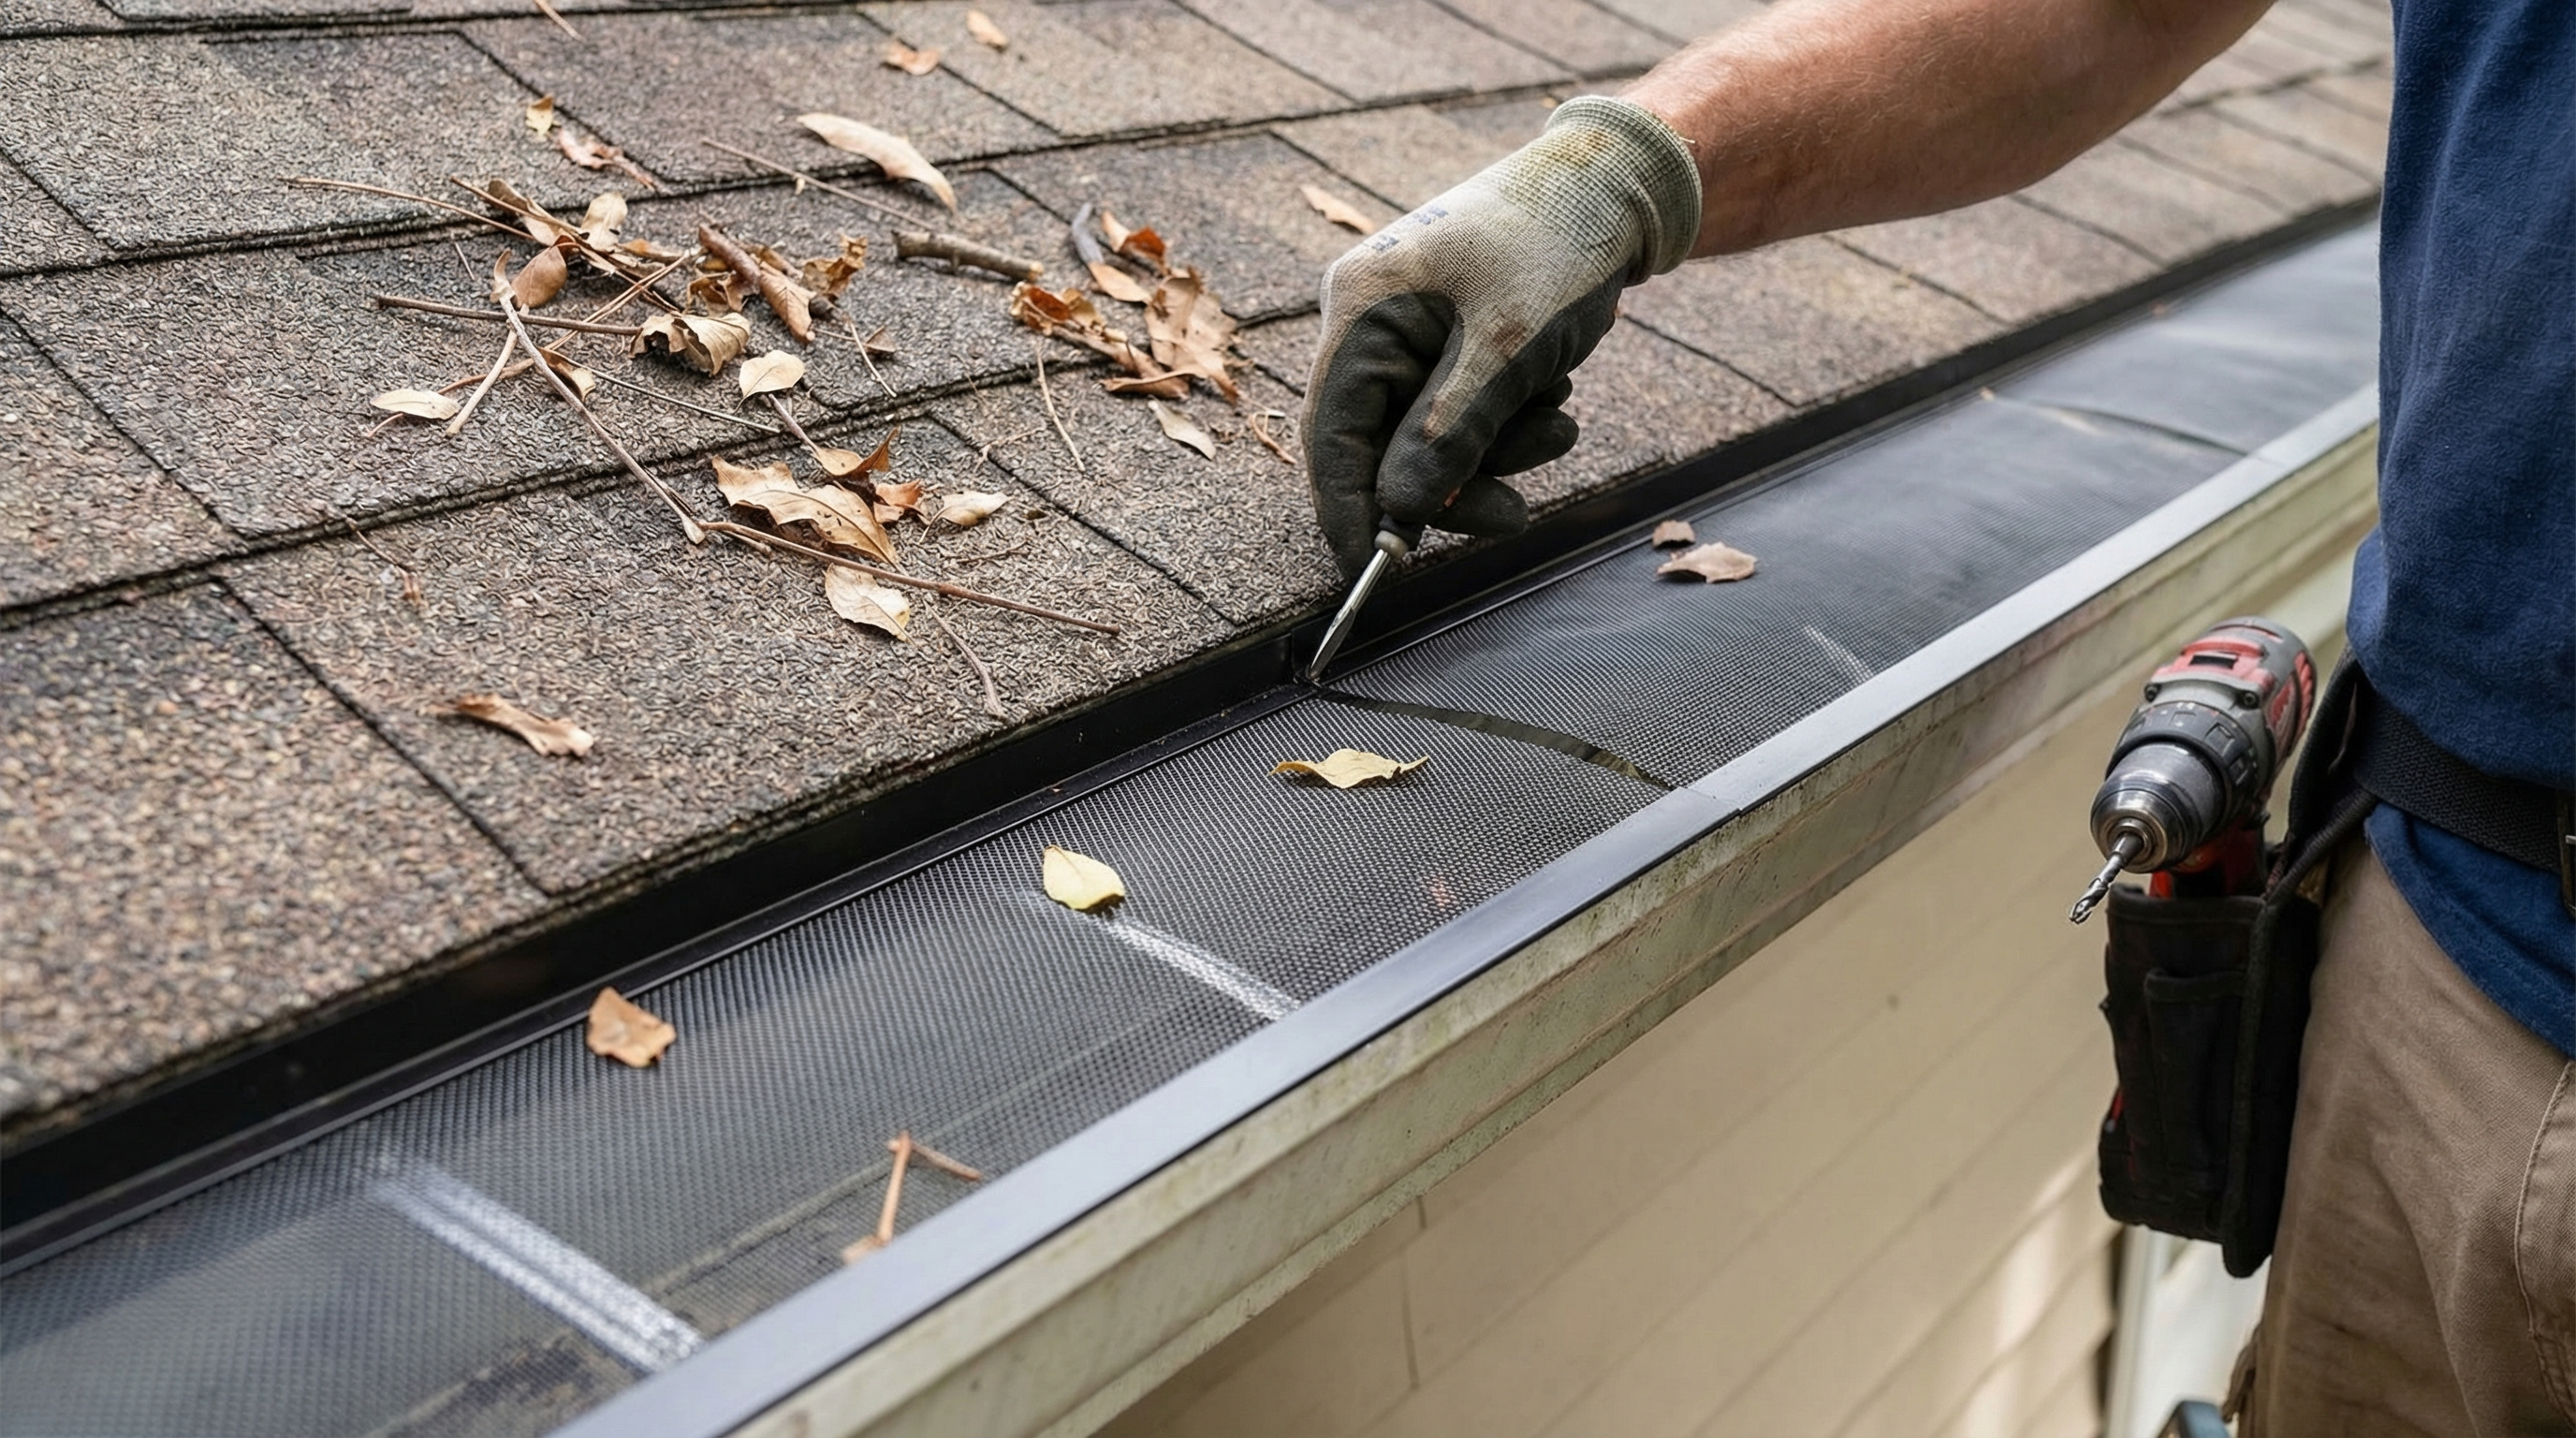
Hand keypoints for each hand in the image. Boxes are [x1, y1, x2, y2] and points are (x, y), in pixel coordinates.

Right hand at [1301, 96, 1701, 577]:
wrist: (1618, 185)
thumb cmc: (1559, 244)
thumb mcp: (1508, 349)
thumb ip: (1449, 434)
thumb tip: (1397, 514)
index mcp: (1362, 309)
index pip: (1332, 434)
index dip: (1348, 511)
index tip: (1369, 576)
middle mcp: (1372, 323)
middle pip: (1383, 445)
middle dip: (1451, 484)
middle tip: (1516, 515)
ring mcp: (1409, 334)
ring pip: (1431, 439)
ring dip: (1497, 451)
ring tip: (1560, 421)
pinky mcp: (1449, 345)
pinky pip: (1463, 415)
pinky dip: (1508, 424)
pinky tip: (1553, 392)